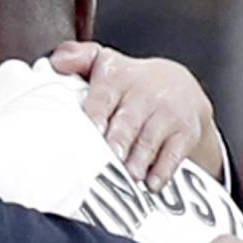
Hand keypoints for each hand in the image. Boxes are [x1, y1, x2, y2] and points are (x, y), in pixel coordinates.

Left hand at [50, 42, 220, 190]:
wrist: (182, 87)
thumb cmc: (131, 83)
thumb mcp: (107, 63)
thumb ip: (79, 58)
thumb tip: (57, 61)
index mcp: (118, 77)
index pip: (103, 98)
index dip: (97, 115)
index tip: (91, 131)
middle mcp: (145, 94)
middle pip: (128, 122)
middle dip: (118, 141)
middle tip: (110, 157)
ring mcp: (167, 114)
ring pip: (149, 141)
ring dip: (138, 161)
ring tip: (128, 177)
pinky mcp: (185, 133)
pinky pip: (173, 155)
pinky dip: (163, 171)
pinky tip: (152, 184)